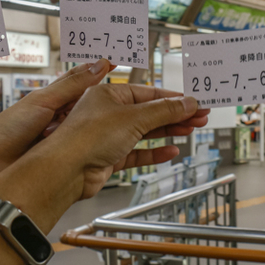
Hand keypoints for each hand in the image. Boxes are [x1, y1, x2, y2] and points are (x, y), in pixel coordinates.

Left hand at [45, 84, 208, 200]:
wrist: (66, 171)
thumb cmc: (86, 137)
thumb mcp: (133, 117)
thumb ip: (164, 110)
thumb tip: (187, 103)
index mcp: (108, 94)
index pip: (148, 93)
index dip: (173, 98)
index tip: (193, 102)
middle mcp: (107, 113)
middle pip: (149, 112)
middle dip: (176, 114)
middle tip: (199, 116)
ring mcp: (108, 136)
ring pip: (145, 131)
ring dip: (168, 130)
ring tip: (190, 129)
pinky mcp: (109, 157)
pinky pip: (138, 152)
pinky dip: (155, 152)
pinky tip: (171, 150)